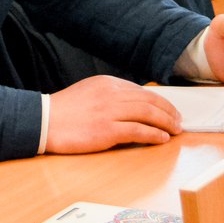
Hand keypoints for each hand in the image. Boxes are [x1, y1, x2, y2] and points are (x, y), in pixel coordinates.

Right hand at [44, 75, 182, 153]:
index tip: (169, 110)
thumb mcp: (88, 92)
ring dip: (166, 123)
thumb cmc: (64, 111)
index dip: (160, 101)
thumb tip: (132, 106)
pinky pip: (139, 131)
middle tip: (178, 121)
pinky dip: (154, 135)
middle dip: (168, 112)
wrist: (44, 121)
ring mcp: (110, 112)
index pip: (141, 91)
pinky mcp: (107, 130)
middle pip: (149, 101)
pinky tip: (162, 139)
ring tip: (175, 130)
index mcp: (107, 83)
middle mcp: (111, 94)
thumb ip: (109, 96)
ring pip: (148, 114)